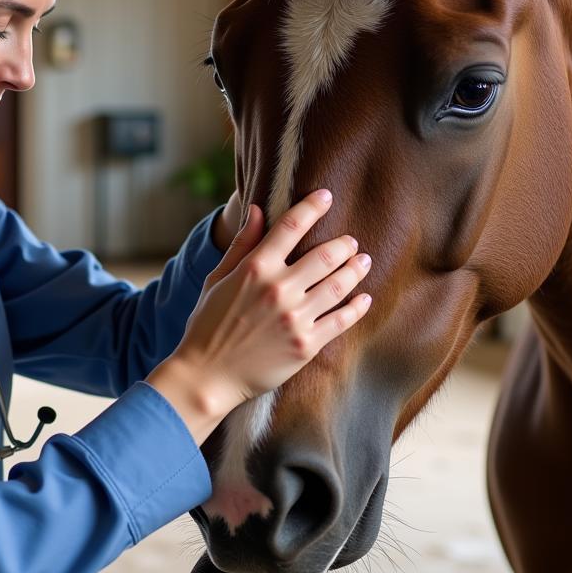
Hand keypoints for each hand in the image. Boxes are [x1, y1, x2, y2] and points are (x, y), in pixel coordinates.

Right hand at [148, 190, 371, 442]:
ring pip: (339, 285)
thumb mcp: (217, 279)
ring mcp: (294, 318)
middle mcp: (278, 289)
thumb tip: (257, 210)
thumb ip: (241, 245)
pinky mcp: (306, 345)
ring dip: (356, 269)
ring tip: (363, 262)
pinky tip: (364, 298)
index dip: (312, 207)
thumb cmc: (207, 325)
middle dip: (344, 244)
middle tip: (351, 242)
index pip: (290, 226)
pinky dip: (357, 306)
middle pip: (325, 255)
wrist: (207, 376)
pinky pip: (342, 320)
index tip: (326, 196)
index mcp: (255, 268)